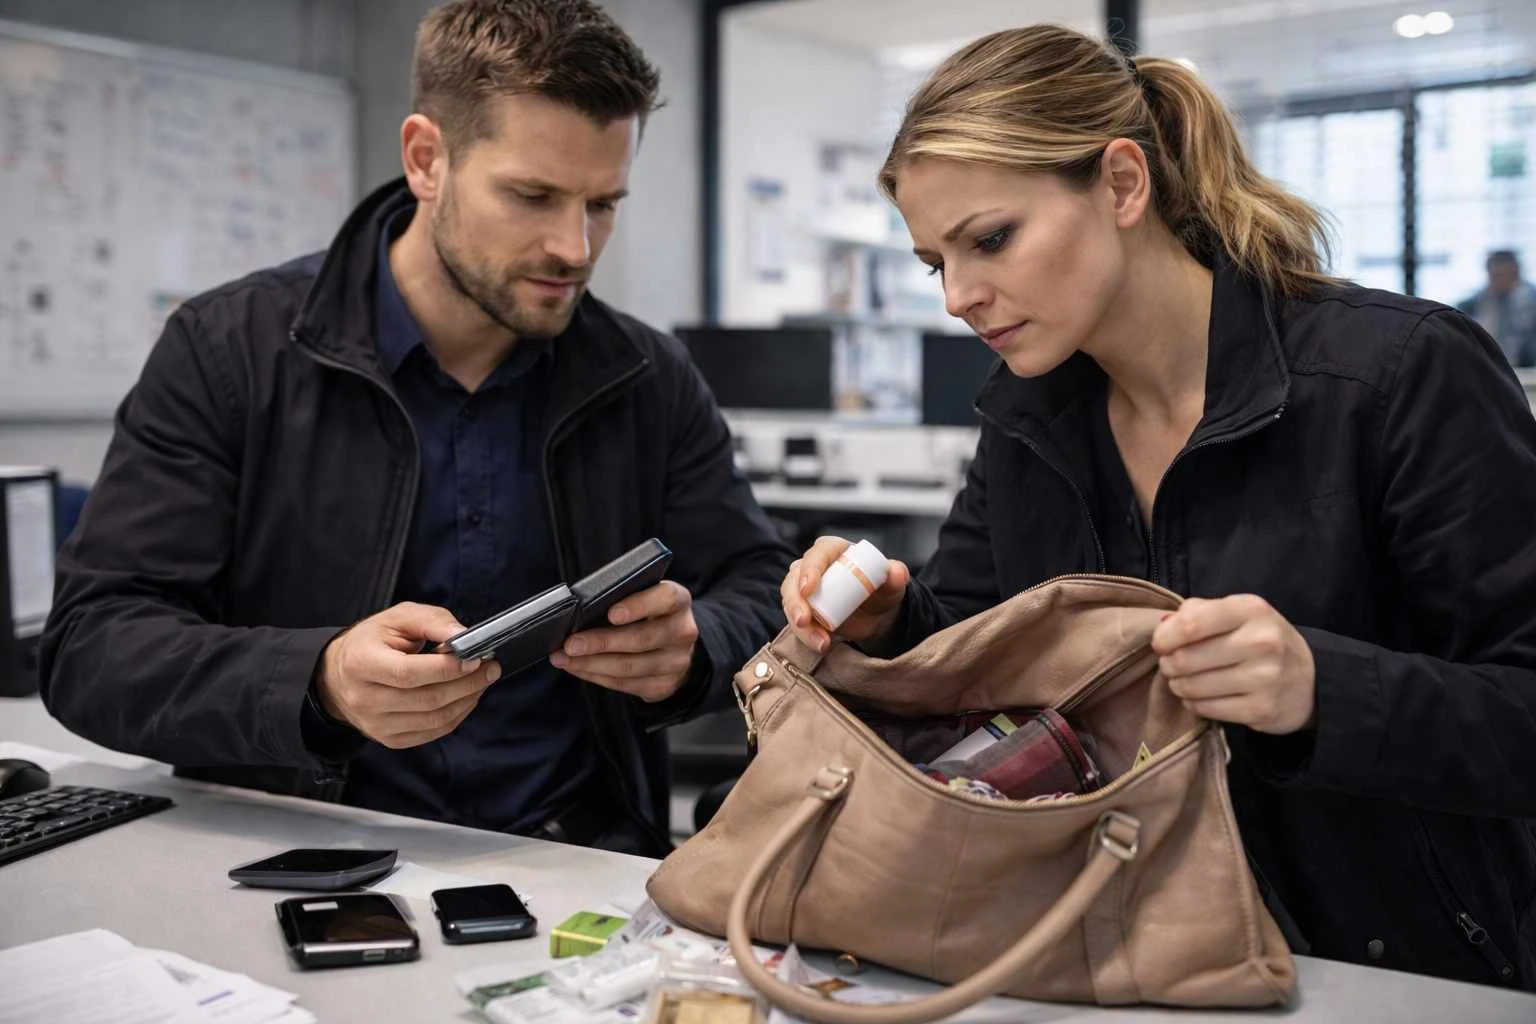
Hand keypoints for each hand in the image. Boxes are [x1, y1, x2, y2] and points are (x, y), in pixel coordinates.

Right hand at [316, 602, 500, 748]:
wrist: (339, 676)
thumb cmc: (373, 642)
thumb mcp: (397, 618)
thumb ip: (432, 621)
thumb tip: (463, 636)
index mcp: (361, 663)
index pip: (409, 673)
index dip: (447, 668)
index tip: (476, 658)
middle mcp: (364, 699)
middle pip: (427, 699)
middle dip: (467, 684)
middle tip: (491, 668)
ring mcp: (376, 724)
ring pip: (434, 719)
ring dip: (467, 700)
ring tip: (483, 680)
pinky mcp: (389, 739)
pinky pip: (432, 732)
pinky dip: (456, 715)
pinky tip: (467, 697)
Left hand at [550, 580, 698, 702]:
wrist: (673, 646)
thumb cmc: (648, 613)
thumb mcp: (643, 596)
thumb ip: (622, 597)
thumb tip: (580, 612)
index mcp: (678, 601)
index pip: (665, 598)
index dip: (639, 606)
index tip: (611, 614)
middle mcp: (682, 632)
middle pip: (641, 638)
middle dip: (601, 642)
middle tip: (571, 644)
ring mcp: (676, 662)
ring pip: (629, 667)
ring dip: (591, 664)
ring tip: (565, 659)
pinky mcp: (664, 685)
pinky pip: (625, 684)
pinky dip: (597, 677)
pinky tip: (579, 669)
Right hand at [781, 536, 909, 653]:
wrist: (876, 615)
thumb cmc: (881, 591)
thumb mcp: (891, 584)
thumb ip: (896, 575)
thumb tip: (896, 572)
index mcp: (833, 551)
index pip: (817, 554)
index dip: (810, 569)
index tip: (809, 588)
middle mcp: (813, 567)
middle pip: (794, 579)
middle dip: (795, 602)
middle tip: (804, 621)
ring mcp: (804, 590)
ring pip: (791, 603)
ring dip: (801, 625)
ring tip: (821, 643)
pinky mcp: (803, 610)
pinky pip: (796, 622)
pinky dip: (806, 636)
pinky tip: (821, 646)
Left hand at [1151, 595, 1315, 734]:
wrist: (1309, 680)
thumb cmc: (1258, 640)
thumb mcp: (1236, 614)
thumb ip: (1197, 612)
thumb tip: (1163, 625)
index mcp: (1251, 609)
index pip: (1191, 623)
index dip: (1165, 637)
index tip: (1160, 644)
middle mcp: (1262, 641)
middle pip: (1186, 659)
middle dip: (1169, 664)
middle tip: (1171, 665)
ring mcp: (1265, 678)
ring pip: (1192, 687)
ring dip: (1179, 686)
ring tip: (1184, 681)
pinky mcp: (1262, 710)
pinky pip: (1206, 709)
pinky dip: (1194, 704)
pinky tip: (1201, 697)